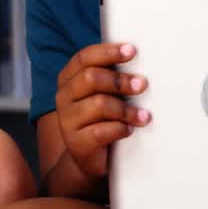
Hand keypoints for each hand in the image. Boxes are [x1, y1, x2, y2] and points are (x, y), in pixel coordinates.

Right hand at [56, 43, 150, 177]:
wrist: (89, 157)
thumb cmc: (101, 119)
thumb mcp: (103, 94)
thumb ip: (111, 77)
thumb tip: (140, 59)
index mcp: (68, 79)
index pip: (84, 58)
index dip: (108, 52)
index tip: (132, 51)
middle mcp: (63, 97)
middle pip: (90, 78)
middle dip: (120, 80)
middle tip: (142, 85)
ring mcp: (67, 120)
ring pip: (98, 104)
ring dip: (126, 109)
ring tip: (144, 115)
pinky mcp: (77, 143)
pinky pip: (101, 131)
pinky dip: (120, 129)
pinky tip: (130, 130)